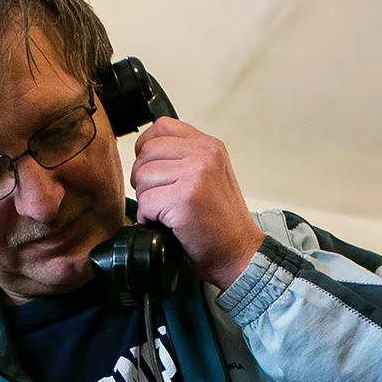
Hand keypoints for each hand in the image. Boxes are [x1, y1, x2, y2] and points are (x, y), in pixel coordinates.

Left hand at [130, 117, 265, 290]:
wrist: (239, 254)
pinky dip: (148, 219)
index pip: (162, 127)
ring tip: (165, 213)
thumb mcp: (211, 177)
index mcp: (210, 147)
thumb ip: (186, 158)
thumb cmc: (222, 224)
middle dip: (144, 179)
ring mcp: (195, 175)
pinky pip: (145, 203)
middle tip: (159, 199)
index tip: (154, 171)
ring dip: (146, 200)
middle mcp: (205, 155)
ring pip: (142, 177)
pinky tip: (165, 225)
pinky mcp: (185, 199)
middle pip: (147, 153)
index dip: (147, 149)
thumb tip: (146, 153)